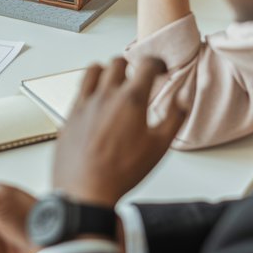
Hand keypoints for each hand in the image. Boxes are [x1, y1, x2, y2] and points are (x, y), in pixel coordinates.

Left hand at [51, 57, 186, 207]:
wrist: (85, 189)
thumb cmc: (121, 172)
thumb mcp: (159, 148)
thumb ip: (174, 119)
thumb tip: (182, 100)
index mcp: (130, 100)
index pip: (146, 65)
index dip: (156, 63)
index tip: (159, 68)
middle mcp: (105, 95)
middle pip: (118, 62)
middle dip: (131, 65)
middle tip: (138, 76)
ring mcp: (85, 102)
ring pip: (94, 70)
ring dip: (107, 71)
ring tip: (115, 82)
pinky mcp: (70, 113)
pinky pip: (80, 88)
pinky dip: (90, 87)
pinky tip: (96, 99)